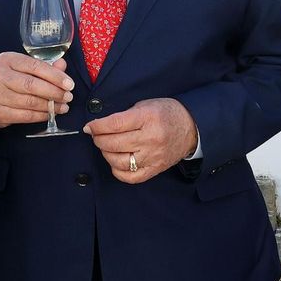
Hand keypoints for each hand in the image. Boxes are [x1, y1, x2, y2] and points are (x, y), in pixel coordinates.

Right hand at [0, 51, 72, 128]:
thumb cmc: (10, 80)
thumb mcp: (24, 68)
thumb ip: (45, 67)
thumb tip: (62, 65)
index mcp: (7, 60)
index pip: (35, 66)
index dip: (55, 76)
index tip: (69, 84)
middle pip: (32, 85)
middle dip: (54, 92)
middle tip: (68, 97)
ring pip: (29, 102)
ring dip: (50, 106)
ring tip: (63, 106)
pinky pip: (25, 116)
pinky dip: (41, 116)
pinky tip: (50, 114)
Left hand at [83, 98, 197, 183]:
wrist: (191, 128)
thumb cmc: (167, 113)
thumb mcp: (147, 104)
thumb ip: (125, 115)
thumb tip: (101, 125)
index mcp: (148, 117)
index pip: (114, 124)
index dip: (97, 126)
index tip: (89, 127)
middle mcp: (150, 138)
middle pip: (113, 143)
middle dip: (98, 139)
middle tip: (96, 135)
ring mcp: (153, 156)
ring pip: (119, 161)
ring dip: (106, 154)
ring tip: (106, 147)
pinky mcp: (155, 169)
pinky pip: (130, 176)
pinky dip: (117, 170)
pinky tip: (116, 161)